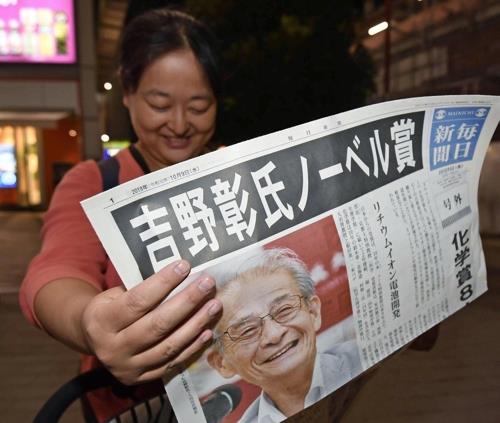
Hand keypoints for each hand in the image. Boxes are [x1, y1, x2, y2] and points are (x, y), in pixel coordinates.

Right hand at [80, 259, 220, 384]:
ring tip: (215, 305)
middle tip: (208, 283)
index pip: (138, 301)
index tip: (185, 265)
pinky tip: (207, 331)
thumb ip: (140, 288)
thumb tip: (179, 272)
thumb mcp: (113, 294)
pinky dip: (192, 347)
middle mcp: (113, 348)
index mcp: (101, 321)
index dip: (163, 283)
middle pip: (157, 324)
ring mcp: (128, 367)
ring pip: (169, 346)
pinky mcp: (142, 379)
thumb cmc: (110, 307)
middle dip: (187, 302)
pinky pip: (172, 363)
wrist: (93, 340)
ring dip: (196, 324)